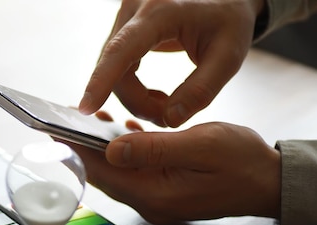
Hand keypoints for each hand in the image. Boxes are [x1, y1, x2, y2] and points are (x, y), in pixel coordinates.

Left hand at [58, 120, 280, 223]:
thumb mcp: (201, 146)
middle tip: (67, 121)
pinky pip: (134, 172)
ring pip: (118, 173)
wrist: (269, 183)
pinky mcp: (163, 192)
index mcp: (155, 194)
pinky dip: (125, 152)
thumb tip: (111, 149)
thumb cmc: (243, 162)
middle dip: (84, 149)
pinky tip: (123, 131)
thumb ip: (154, 148)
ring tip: (92, 121)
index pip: (102, 173)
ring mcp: (156, 200)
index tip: (53, 131)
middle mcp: (150, 203)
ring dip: (103, 149)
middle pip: (105, 175)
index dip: (76, 151)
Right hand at [79, 0, 265, 126]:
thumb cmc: (229, 21)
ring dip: (134, 97)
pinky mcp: (124, 28)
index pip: (122, 48)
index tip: (87, 107)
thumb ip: (201, 91)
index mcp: (161, 10)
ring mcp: (127, 16)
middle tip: (166, 118)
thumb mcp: (228, 56)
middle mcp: (136, 8)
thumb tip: (170, 120)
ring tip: (165, 106)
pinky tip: (154, 95)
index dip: (102, 80)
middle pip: (115, 66)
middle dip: (136, 101)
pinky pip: (116, 65)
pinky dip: (131, 87)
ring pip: (112, 69)